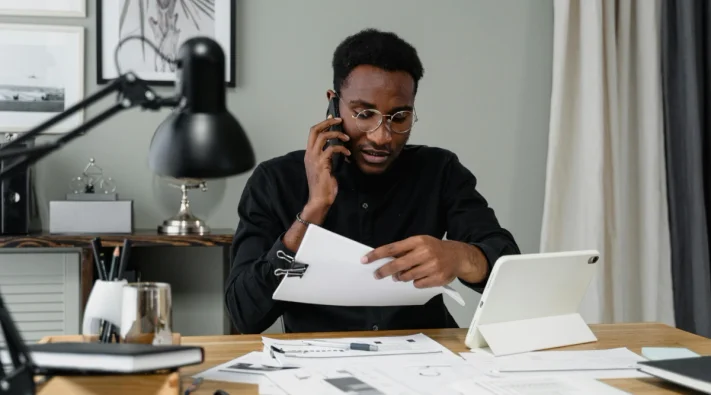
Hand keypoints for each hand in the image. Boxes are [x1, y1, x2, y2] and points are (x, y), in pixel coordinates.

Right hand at [304, 116, 349, 208]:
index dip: (322, 124)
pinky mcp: (322, 164)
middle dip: (327, 123)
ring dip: (337, 134)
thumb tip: (335, 149)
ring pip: (323, 137)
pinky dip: (342, 149)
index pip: (312, 133)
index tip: (332, 119)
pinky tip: (348, 154)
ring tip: (347, 138)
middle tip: (339, 120)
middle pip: (315, 130)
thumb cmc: (323, 186)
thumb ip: (327, 158)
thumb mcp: (324, 168)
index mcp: (309, 154)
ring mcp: (314, 159)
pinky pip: (332, 149)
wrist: (319, 199)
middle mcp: (309, 154)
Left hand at [361, 236, 486, 287]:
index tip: (366, 259)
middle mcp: (425, 252)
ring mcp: (432, 266)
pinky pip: (418, 284)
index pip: (393, 248)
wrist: (458, 256)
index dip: (377, 254)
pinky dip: (416, 282)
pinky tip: (422, 276)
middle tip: (377, 274)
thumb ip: (404, 250)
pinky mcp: (437, 278)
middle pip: (398, 264)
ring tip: (406, 273)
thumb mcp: (420, 243)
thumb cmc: (435, 249)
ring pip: (407, 276)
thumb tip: (386, 261)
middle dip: (384, 271)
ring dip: (402, 277)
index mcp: (418, 241)